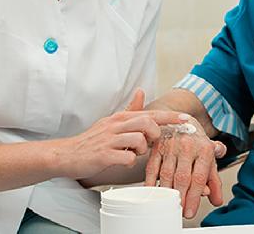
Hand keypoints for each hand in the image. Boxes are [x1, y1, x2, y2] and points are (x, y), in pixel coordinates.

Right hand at [56, 89, 187, 178]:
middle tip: (150, 143)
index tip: (186, 120)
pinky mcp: (103, 155)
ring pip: (139, 140)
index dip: (170, 117)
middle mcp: (116, 125)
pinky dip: (128, 162)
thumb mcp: (112, 121)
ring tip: (132, 153)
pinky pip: (126, 158)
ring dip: (141, 150)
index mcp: (121, 118)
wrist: (67, 154)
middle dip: (155, 135)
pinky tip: (121, 161)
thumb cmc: (93, 140)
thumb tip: (141, 91)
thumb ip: (129, 109)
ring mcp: (109, 140)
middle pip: (147, 123)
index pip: (150, 114)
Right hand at [144, 117, 226, 218]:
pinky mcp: (157, 147)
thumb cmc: (196, 142)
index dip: (195, 197)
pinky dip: (151, 182)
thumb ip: (214, 180)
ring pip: (166, 174)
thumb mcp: (210, 158)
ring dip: (167, 193)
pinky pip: (152, 168)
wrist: (181, 120)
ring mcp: (171, 146)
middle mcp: (188, 146)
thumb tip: (217, 200)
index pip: (199, 177)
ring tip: (169, 205)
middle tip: (180, 212)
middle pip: (182, 177)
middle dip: (181, 198)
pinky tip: (154, 193)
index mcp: (204, 149)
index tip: (190, 211)